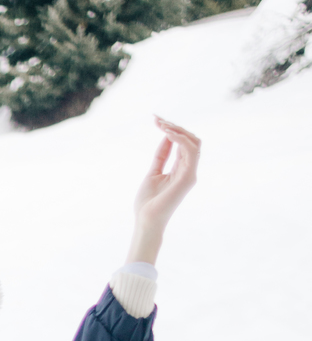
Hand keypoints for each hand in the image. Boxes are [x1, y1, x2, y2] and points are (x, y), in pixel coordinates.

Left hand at [127, 116, 200, 265]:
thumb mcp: (153, 172)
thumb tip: (166, 135)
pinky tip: (167, 133)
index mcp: (180, 169)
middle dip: (175, 126)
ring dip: (177, 130)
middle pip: (191, 140)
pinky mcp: (188, 177)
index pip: (183, 143)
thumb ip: (161, 155)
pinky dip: (180, 138)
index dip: (172, 130)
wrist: (145, 221)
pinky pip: (190, 150)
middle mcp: (188, 170)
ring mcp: (190, 173)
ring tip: (161, 125)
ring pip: (193, 142)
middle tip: (158, 120)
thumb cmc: (147, 203)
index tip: (156, 120)